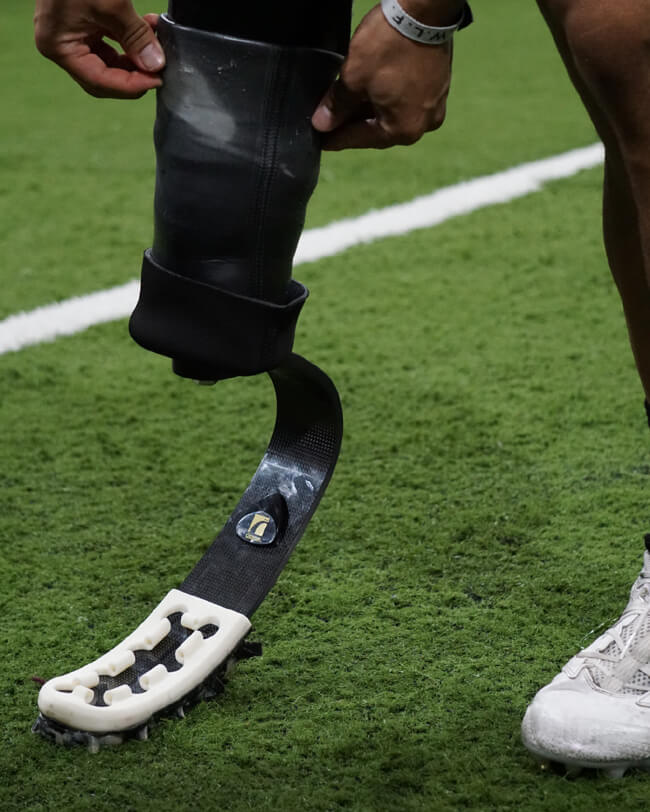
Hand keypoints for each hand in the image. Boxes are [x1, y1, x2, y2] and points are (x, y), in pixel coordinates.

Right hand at [34, 0, 165, 98]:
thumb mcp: (112, 4)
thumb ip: (135, 37)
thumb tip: (155, 65)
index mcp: (58, 47)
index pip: (98, 82)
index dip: (130, 86)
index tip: (158, 79)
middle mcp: (61, 44)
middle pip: (103, 76)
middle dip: (134, 74)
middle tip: (160, 69)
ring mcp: (71, 32)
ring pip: (110, 59)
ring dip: (136, 54)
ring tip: (159, 44)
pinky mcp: (83, 20)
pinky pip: (110, 40)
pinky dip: (131, 38)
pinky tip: (151, 29)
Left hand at [312, 4, 452, 149]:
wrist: (423, 10)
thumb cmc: (389, 45)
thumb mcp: (353, 78)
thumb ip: (337, 106)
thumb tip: (323, 124)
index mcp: (403, 130)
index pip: (360, 139)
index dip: (336, 138)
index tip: (321, 139)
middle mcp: (423, 124)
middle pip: (379, 129)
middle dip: (354, 123)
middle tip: (331, 121)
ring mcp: (435, 105)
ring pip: (393, 114)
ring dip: (370, 109)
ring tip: (348, 101)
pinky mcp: (439, 85)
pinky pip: (406, 99)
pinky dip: (388, 97)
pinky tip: (372, 88)